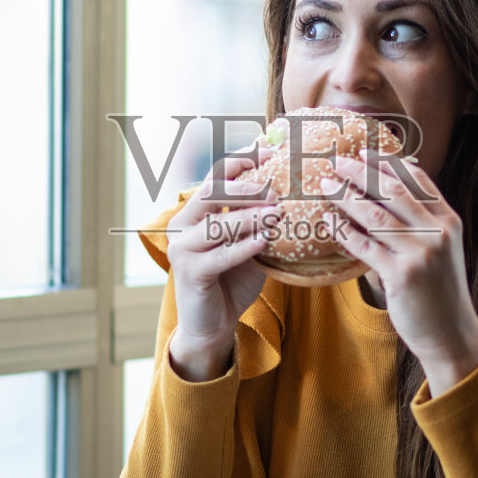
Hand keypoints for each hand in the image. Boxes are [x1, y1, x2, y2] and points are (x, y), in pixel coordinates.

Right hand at [164, 145, 275, 381]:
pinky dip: (244, 246)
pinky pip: (220, 255)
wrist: (213, 324)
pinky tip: (265, 240)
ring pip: (217, 223)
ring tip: (277, 213)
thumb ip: (260, 219)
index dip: (243, 160)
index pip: (216, 174)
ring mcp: (181, 247)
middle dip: (245, 187)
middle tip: (275, 187)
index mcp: (195, 210)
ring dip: (249, 216)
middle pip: (212, 192)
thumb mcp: (249, 243)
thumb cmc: (233, 279)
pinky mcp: (189, 272)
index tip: (272, 153)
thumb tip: (296, 190)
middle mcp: (182, 223)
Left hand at [324, 154, 477, 395]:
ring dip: (347, 196)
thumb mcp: (441, 249)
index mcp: (448, 220)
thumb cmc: (439, 291)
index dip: (387, 162)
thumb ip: (422, 222)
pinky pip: (364, 246)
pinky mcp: (401, 275)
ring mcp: (420, 253)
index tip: (363, 151)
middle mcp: (437, 232)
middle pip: (393, 190)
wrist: (451, 333)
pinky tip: (329, 221)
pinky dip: (344, 231)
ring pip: (375, 214)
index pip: (417, 178)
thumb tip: (386, 194)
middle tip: (337, 161)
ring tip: (326, 185)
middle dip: (361, 172)